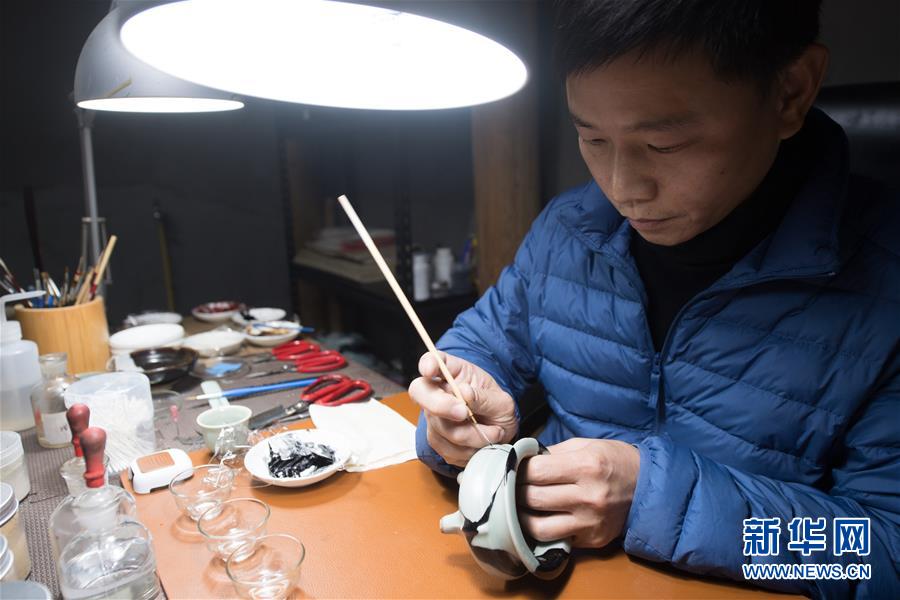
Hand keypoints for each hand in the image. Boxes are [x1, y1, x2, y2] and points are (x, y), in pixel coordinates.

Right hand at [408, 351, 517, 466]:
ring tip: (491, 432)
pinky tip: (480, 442)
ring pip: (440, 427)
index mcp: (453, 373)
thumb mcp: (500, 401)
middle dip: (441, 405)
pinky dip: (469, 450)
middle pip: (421, 393)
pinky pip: (448, 448)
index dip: (428, 364)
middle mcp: (437, 392)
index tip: (430, 369)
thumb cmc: (496, 408)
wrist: (498, 430)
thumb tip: (465, 393)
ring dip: (471, 435)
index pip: (432, 361)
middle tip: (464, 412)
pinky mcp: (437, 440)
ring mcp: (434, 417)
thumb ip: (484, 397)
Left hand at [517, 438, 639, 547]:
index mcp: (586, 467)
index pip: (536, 472)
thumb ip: (553, 453)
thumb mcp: (585, 445)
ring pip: (539, 528)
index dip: (519, 469)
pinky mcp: (593, 540)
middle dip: (516, 492)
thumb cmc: (614, 460)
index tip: (514, 468)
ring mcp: (591, 522)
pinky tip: (541, 519)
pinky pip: (556, 540)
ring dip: (523, 517)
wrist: (647, 486)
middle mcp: (588, 497)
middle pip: (533, 499)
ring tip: (520, 507)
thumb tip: (522, 459)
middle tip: (512, 486)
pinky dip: (543, 531)